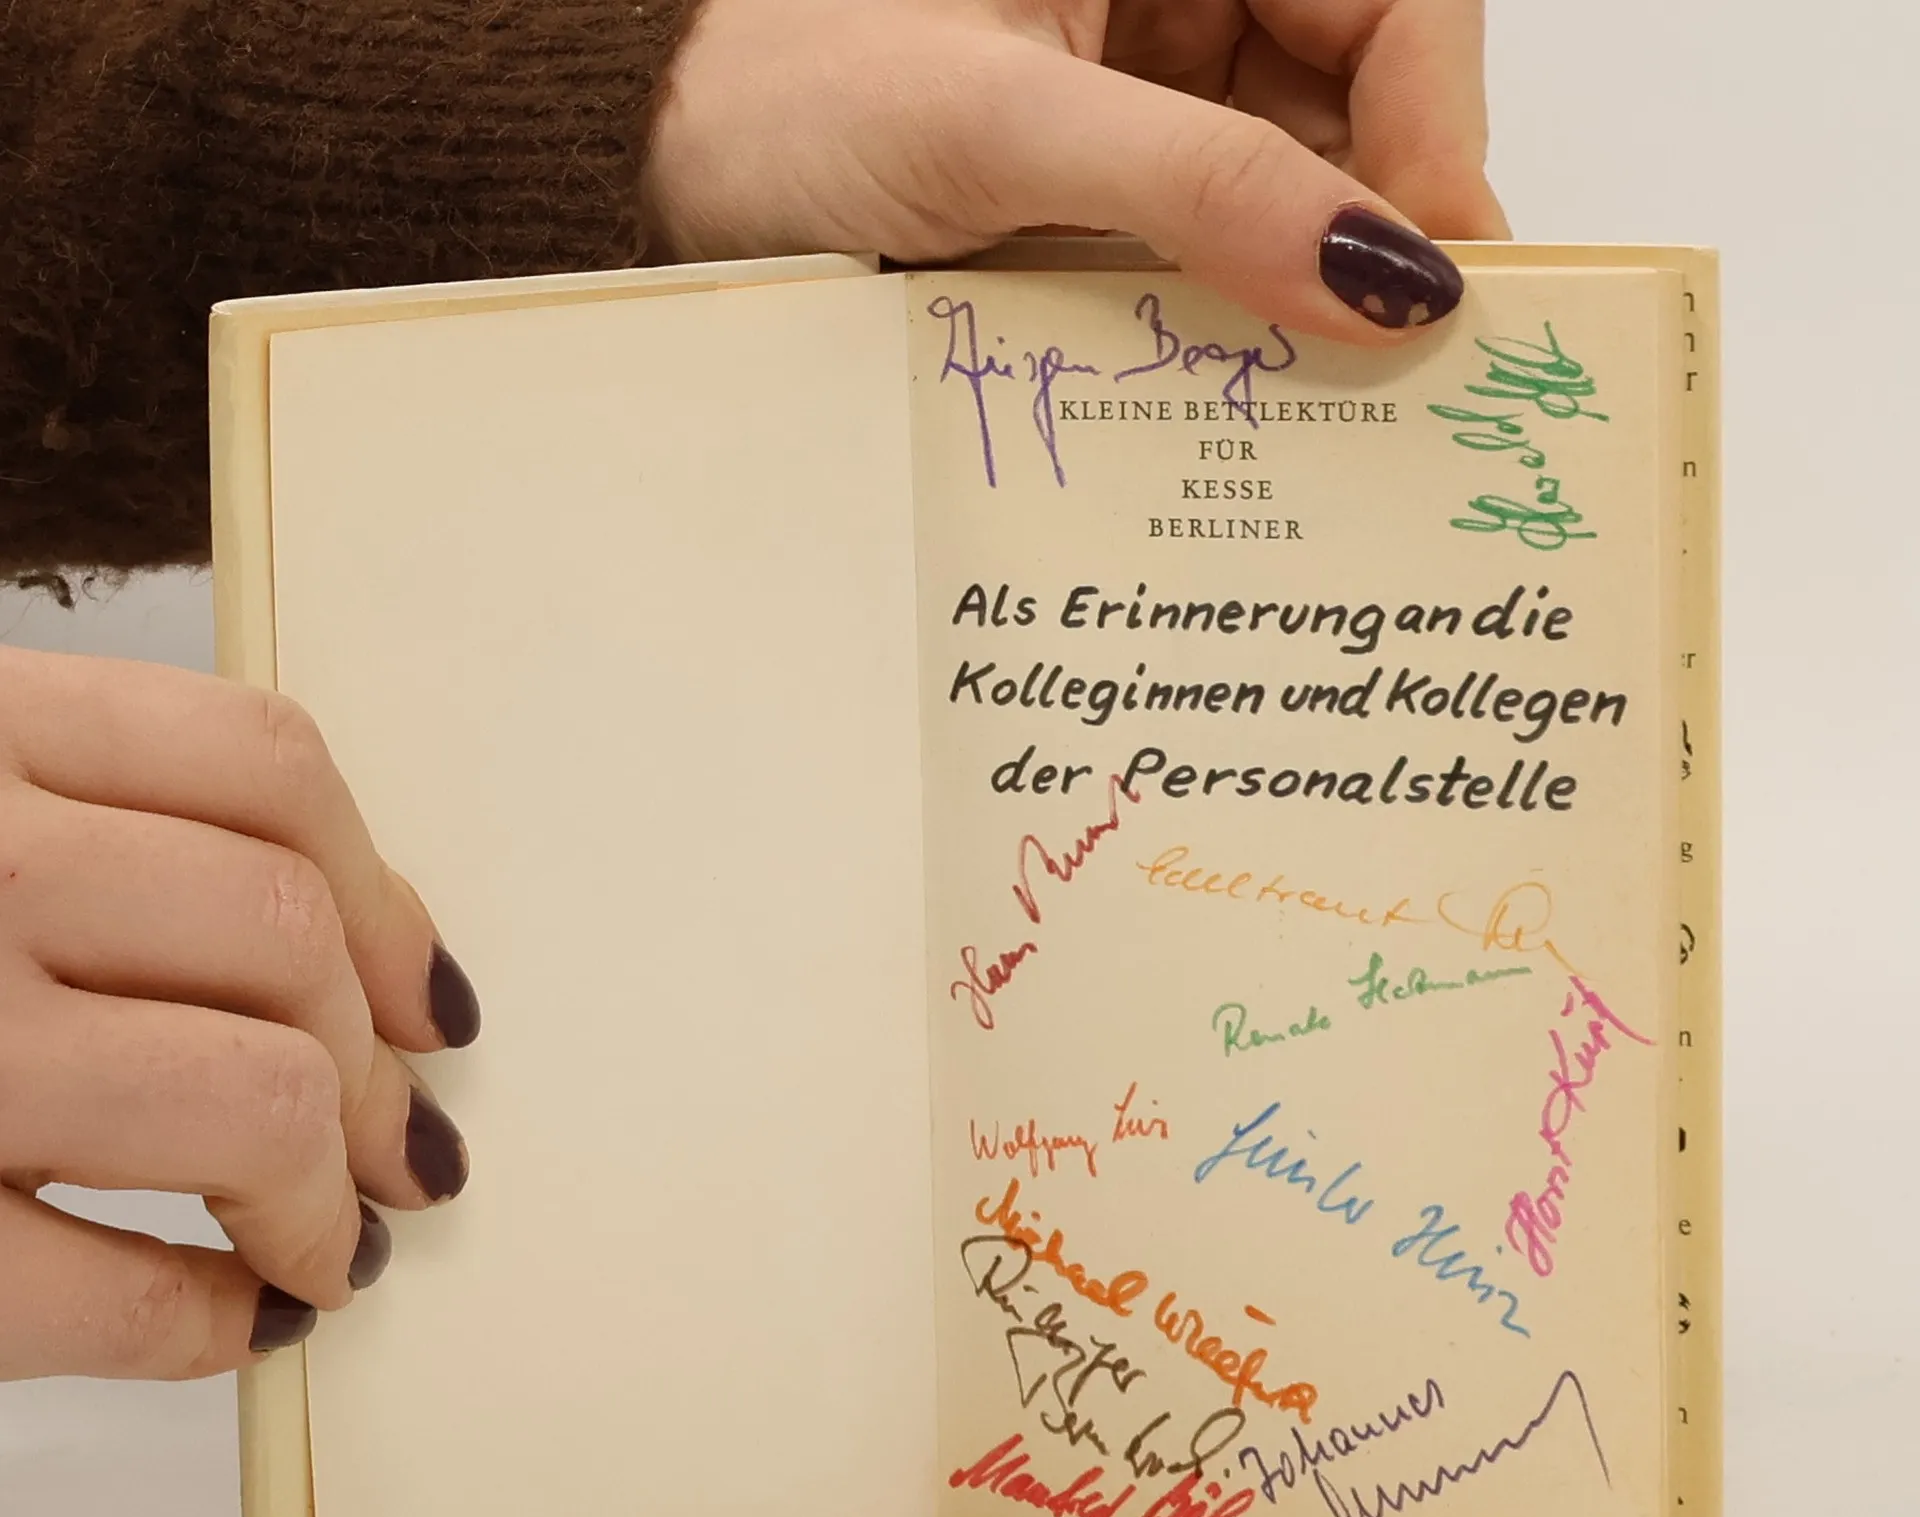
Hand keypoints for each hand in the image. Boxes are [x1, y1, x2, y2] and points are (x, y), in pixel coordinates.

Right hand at [0, 647, 478, 1381]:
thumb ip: (72, 819)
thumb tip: (358, 956)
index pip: (260, 766)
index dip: (387, 897)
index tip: (434, 999)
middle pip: (282, 939)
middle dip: (381, 1074)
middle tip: (411, 1152)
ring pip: (250, 1097)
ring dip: (327, 1195)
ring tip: (333, 1244)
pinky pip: (112, 1293)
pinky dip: (208, 1323)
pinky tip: (233, 1325)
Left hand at [647, 0, 1507, 340]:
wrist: (655, 170)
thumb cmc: (777, 96)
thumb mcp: (1004, 129)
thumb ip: (1203, 189)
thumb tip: (1382, 272)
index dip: (1436, 123)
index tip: (1438, 267)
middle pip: (1354, 95)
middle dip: (1374, 222)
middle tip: (1393, 361)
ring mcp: (1137, 88)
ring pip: (1288, 181)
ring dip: (1305, 283)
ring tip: (1316, 387)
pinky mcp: (1098, 183)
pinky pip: (1209, 240)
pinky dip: (1231, 308)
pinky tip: (1237, 375)